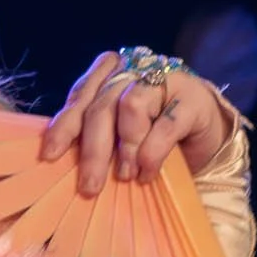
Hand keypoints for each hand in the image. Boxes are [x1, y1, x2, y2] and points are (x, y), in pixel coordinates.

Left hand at [39, 50, 234, 196]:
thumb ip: (95, 134)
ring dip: (125, 147)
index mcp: (109, 73)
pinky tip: (147, 172)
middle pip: (101, 106)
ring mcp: (164, 79)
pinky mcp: (191, 98)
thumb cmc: (153, 132)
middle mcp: (133, 70)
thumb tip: (62, 161)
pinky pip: (165, 124)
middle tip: (89, 186)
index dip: (64, 126)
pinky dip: (152, 152)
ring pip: (130, 106)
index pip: (80, 97)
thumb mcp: (119, 131)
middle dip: (93, 150)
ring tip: (126, 175)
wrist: (206, 131)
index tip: (51, 155)